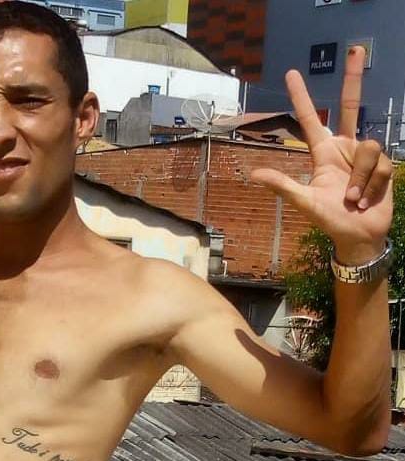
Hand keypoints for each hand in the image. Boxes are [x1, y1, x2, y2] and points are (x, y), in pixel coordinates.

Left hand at [251, 47, 392, 263]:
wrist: (359, 235)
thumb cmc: (330, 219)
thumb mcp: (304, 201)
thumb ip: (283, 185)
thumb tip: (253, 174)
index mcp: (322, 153)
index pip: (311, 119)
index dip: (302, 97)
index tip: (292, 74)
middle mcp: (344, 148)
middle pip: (349, 107)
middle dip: (353, 79)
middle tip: (356, 49)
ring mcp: (364, 156)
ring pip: (366, 148)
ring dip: (359, 178)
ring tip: (352, 198)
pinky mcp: (383, 165)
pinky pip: (379, 164)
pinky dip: (372, 185)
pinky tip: (367, 198)